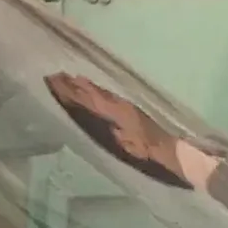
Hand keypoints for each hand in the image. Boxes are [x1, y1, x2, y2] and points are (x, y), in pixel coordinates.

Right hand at [45, 72, 189, 187]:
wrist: (172, 150)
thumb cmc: (150, 151)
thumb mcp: (131, 143)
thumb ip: (116, 130)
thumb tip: (102, 120)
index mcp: (118, 111)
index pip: (91, 98)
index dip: (73, 91)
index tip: (55, 81)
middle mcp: (120, 104)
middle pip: (93, 92)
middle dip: (73, 85)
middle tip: (55, 76)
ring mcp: (125, 106)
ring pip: (99, 93)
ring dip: (82, 86)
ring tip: (66, 79)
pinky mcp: (128, 110)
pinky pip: (106, 97)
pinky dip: (94, 91)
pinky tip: (89, 90)